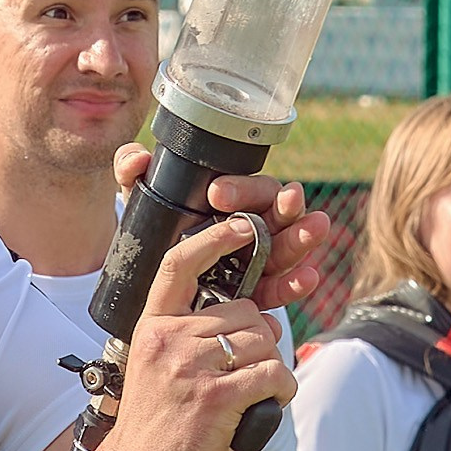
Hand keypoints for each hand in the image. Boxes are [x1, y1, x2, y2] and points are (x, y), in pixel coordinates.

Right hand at [103, 217, 297, 450]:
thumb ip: (193, 335)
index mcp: (153, 325)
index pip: (179, 265)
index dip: (214, 238)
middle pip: (245, 312)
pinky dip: (281, 390)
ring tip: (256, 394)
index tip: (243, 225)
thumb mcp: (157, 366)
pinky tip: (268, 405)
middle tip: (250, 372)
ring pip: (263, 341)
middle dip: (260, 339)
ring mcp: (192, 366)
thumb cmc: (155, 425)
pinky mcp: (216, 397)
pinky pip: (272, 374)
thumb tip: (257, 316)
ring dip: (272, 368)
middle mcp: (170, 338)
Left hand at [111, 148, 329, 317]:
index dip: (239, 187)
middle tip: (289, 199)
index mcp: (228, 200)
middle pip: (276, 211)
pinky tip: (307, 277)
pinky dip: (294, 284)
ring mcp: (257, 260)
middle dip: (285, 206)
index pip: (245, 187)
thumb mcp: (141, 202)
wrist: (151, 283)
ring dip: (301, 237)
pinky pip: (279, 289)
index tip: (217, 195)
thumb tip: (137, 158)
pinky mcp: (257, 293)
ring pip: (284, 247)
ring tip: (317, 227)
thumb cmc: (153, 232)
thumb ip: (132, 171)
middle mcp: (250, 226)